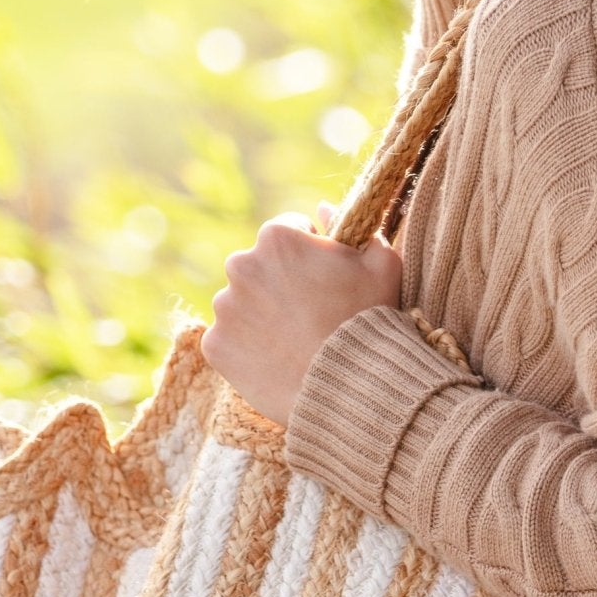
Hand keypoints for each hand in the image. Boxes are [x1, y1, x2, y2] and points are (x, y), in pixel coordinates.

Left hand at [201, 204, 402, 426]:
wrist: (348, 388)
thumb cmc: (368, 320)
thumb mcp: (381, 264)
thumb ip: (356, 227)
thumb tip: (324, 209)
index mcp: (277, 236)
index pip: (287, 231)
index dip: (308, 252)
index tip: (322, 278)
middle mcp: (241, 264)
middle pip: (258, 266)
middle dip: (279, 282)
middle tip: (310, 313)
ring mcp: (224, 306)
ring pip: (241, 302)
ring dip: (261, 313)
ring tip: (295, 340)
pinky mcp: (215, 344)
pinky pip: (229, 339)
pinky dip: (247, 347)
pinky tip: (278, 360)